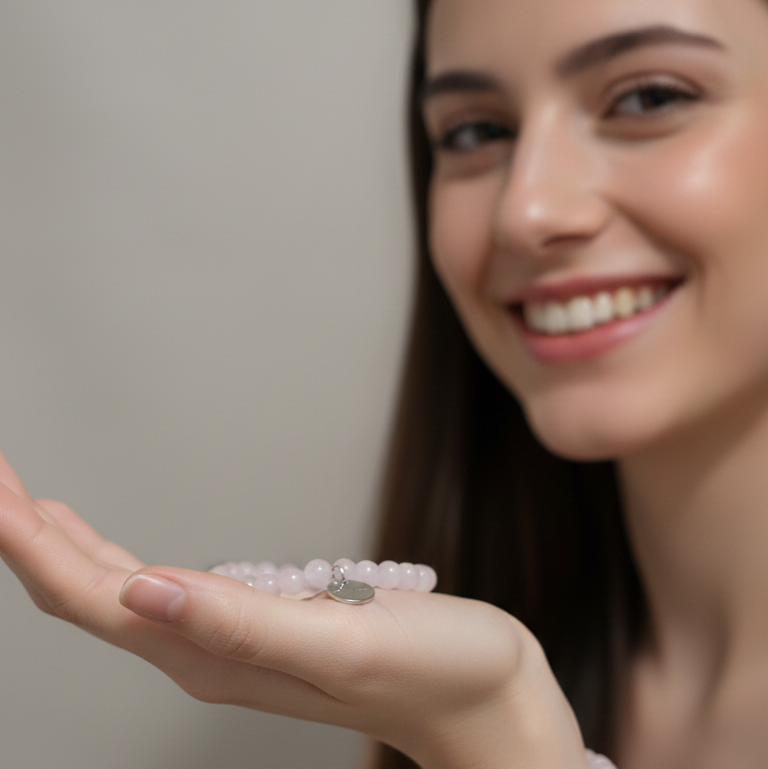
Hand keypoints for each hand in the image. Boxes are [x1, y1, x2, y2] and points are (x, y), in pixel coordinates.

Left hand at [0, 449, 587, 768]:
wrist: (483, 694)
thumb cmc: (432, 670)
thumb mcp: (340, 641)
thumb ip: (238, 622)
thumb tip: (144, 589)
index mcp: (212, 654)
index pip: (91, 596)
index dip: (29, 541)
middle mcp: (206, 651)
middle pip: (88, 592)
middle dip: (28, 534)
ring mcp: (228, 641)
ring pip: (117, 591)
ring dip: (63, 546)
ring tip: (25, 501)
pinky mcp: (256, 624)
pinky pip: (160, 589)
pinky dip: (119, 559)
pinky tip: (113, 545)